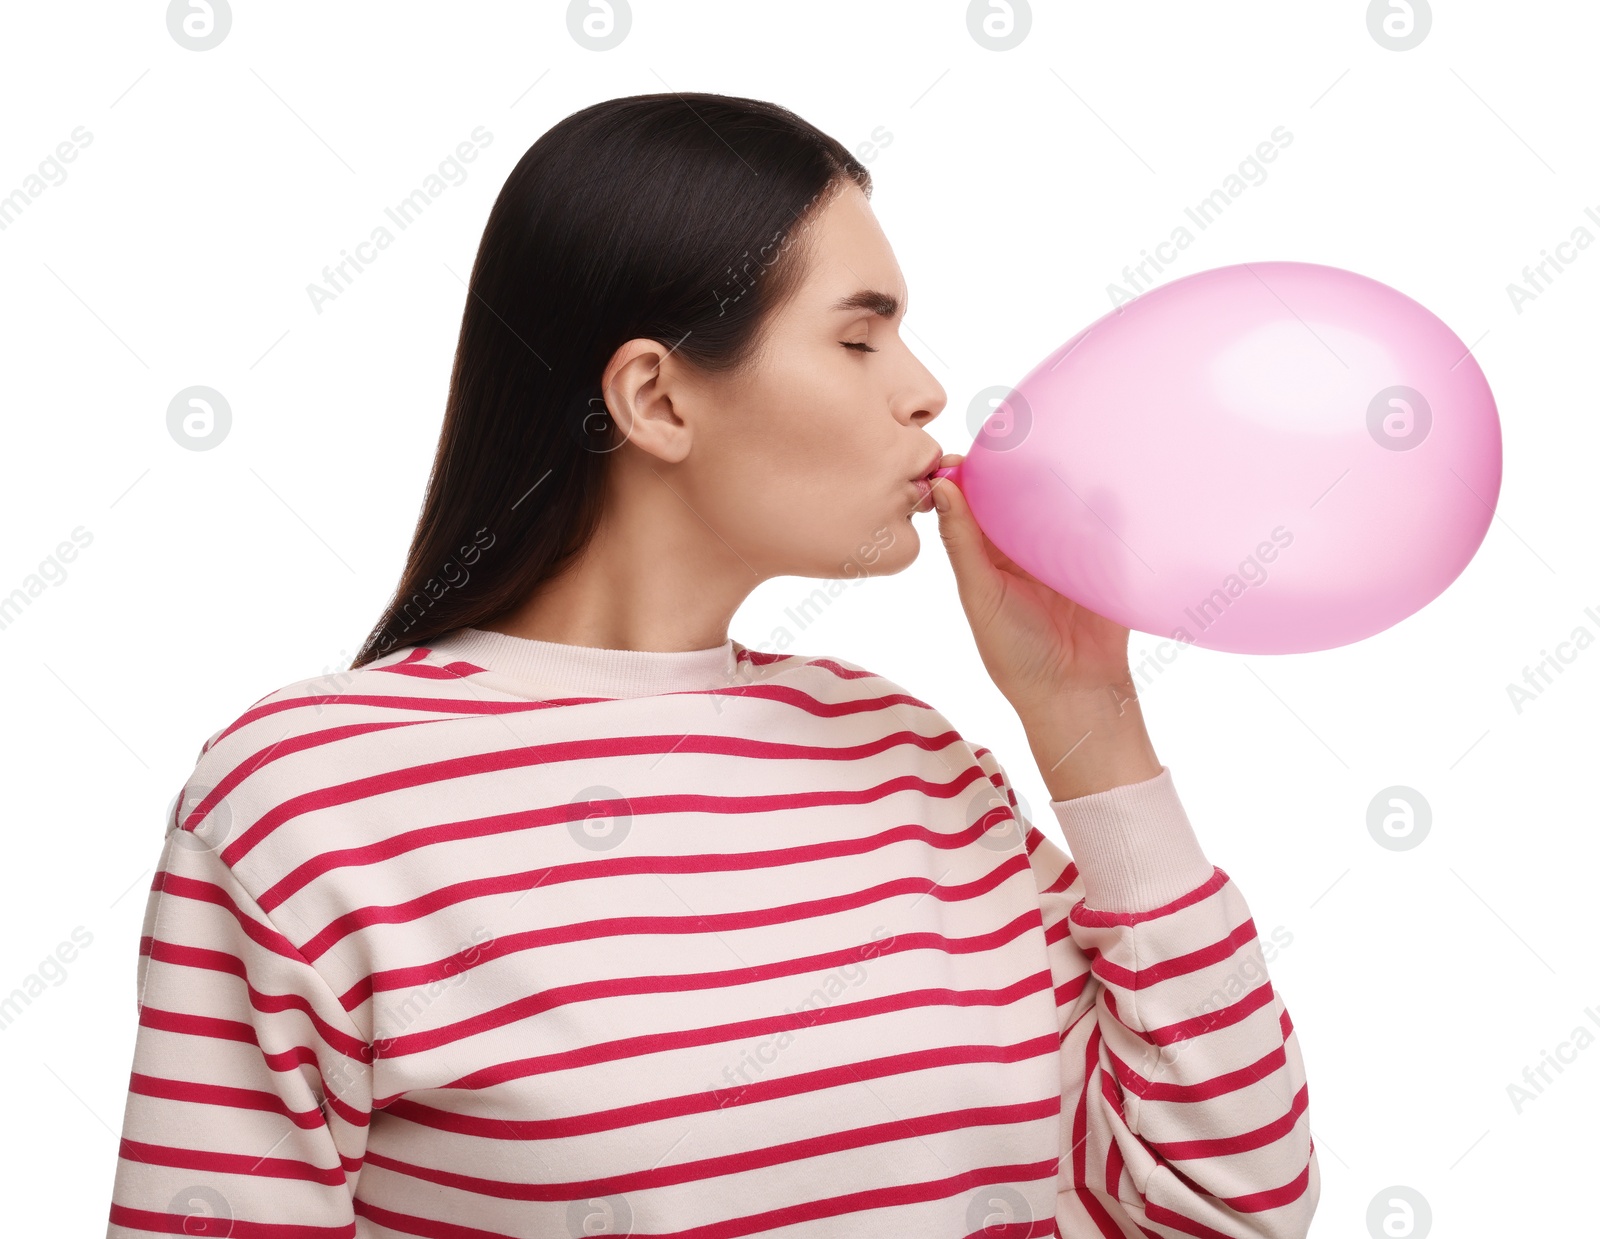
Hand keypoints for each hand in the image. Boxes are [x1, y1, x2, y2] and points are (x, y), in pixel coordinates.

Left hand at [930, 453, 1133, 714]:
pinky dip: (1105, 499)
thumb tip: (940, 487)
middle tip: (1016, 433)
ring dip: (1060, 476)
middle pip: (1018, 496)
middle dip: (1016, 467)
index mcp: (989, 556)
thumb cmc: (1017, 652)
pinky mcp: (1102, 560)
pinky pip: (1104, 522)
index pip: (976, 505)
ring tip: (1058, 439)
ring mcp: (1066, 552)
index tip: (964, 449)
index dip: (968, 476)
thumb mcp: (981, 594)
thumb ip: (963, 543)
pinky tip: (1102, 472)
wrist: (1076, 693)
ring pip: (1059, 503)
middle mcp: (1025, 549)